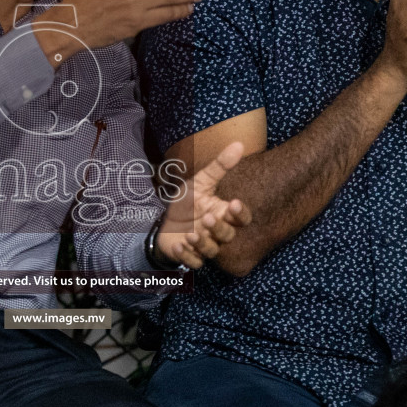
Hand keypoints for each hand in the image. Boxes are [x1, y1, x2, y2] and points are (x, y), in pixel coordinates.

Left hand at [157, 141, 252, 268]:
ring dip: (203, 244)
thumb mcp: (201, 182)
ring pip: (212, 252)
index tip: (234, 203)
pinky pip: (193, 263)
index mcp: (224, 214)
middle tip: (208, 218)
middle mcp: (217, 233)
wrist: (166, 221)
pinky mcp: (190, 256)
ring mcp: (204, 246)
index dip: (240, 214)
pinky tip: (178, 246)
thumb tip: (238, 143)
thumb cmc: (188, 202)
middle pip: (228, 236)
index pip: (241, 219)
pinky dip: (187, 257)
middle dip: (219, 229)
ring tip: (191, 234)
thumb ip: (219, 166)